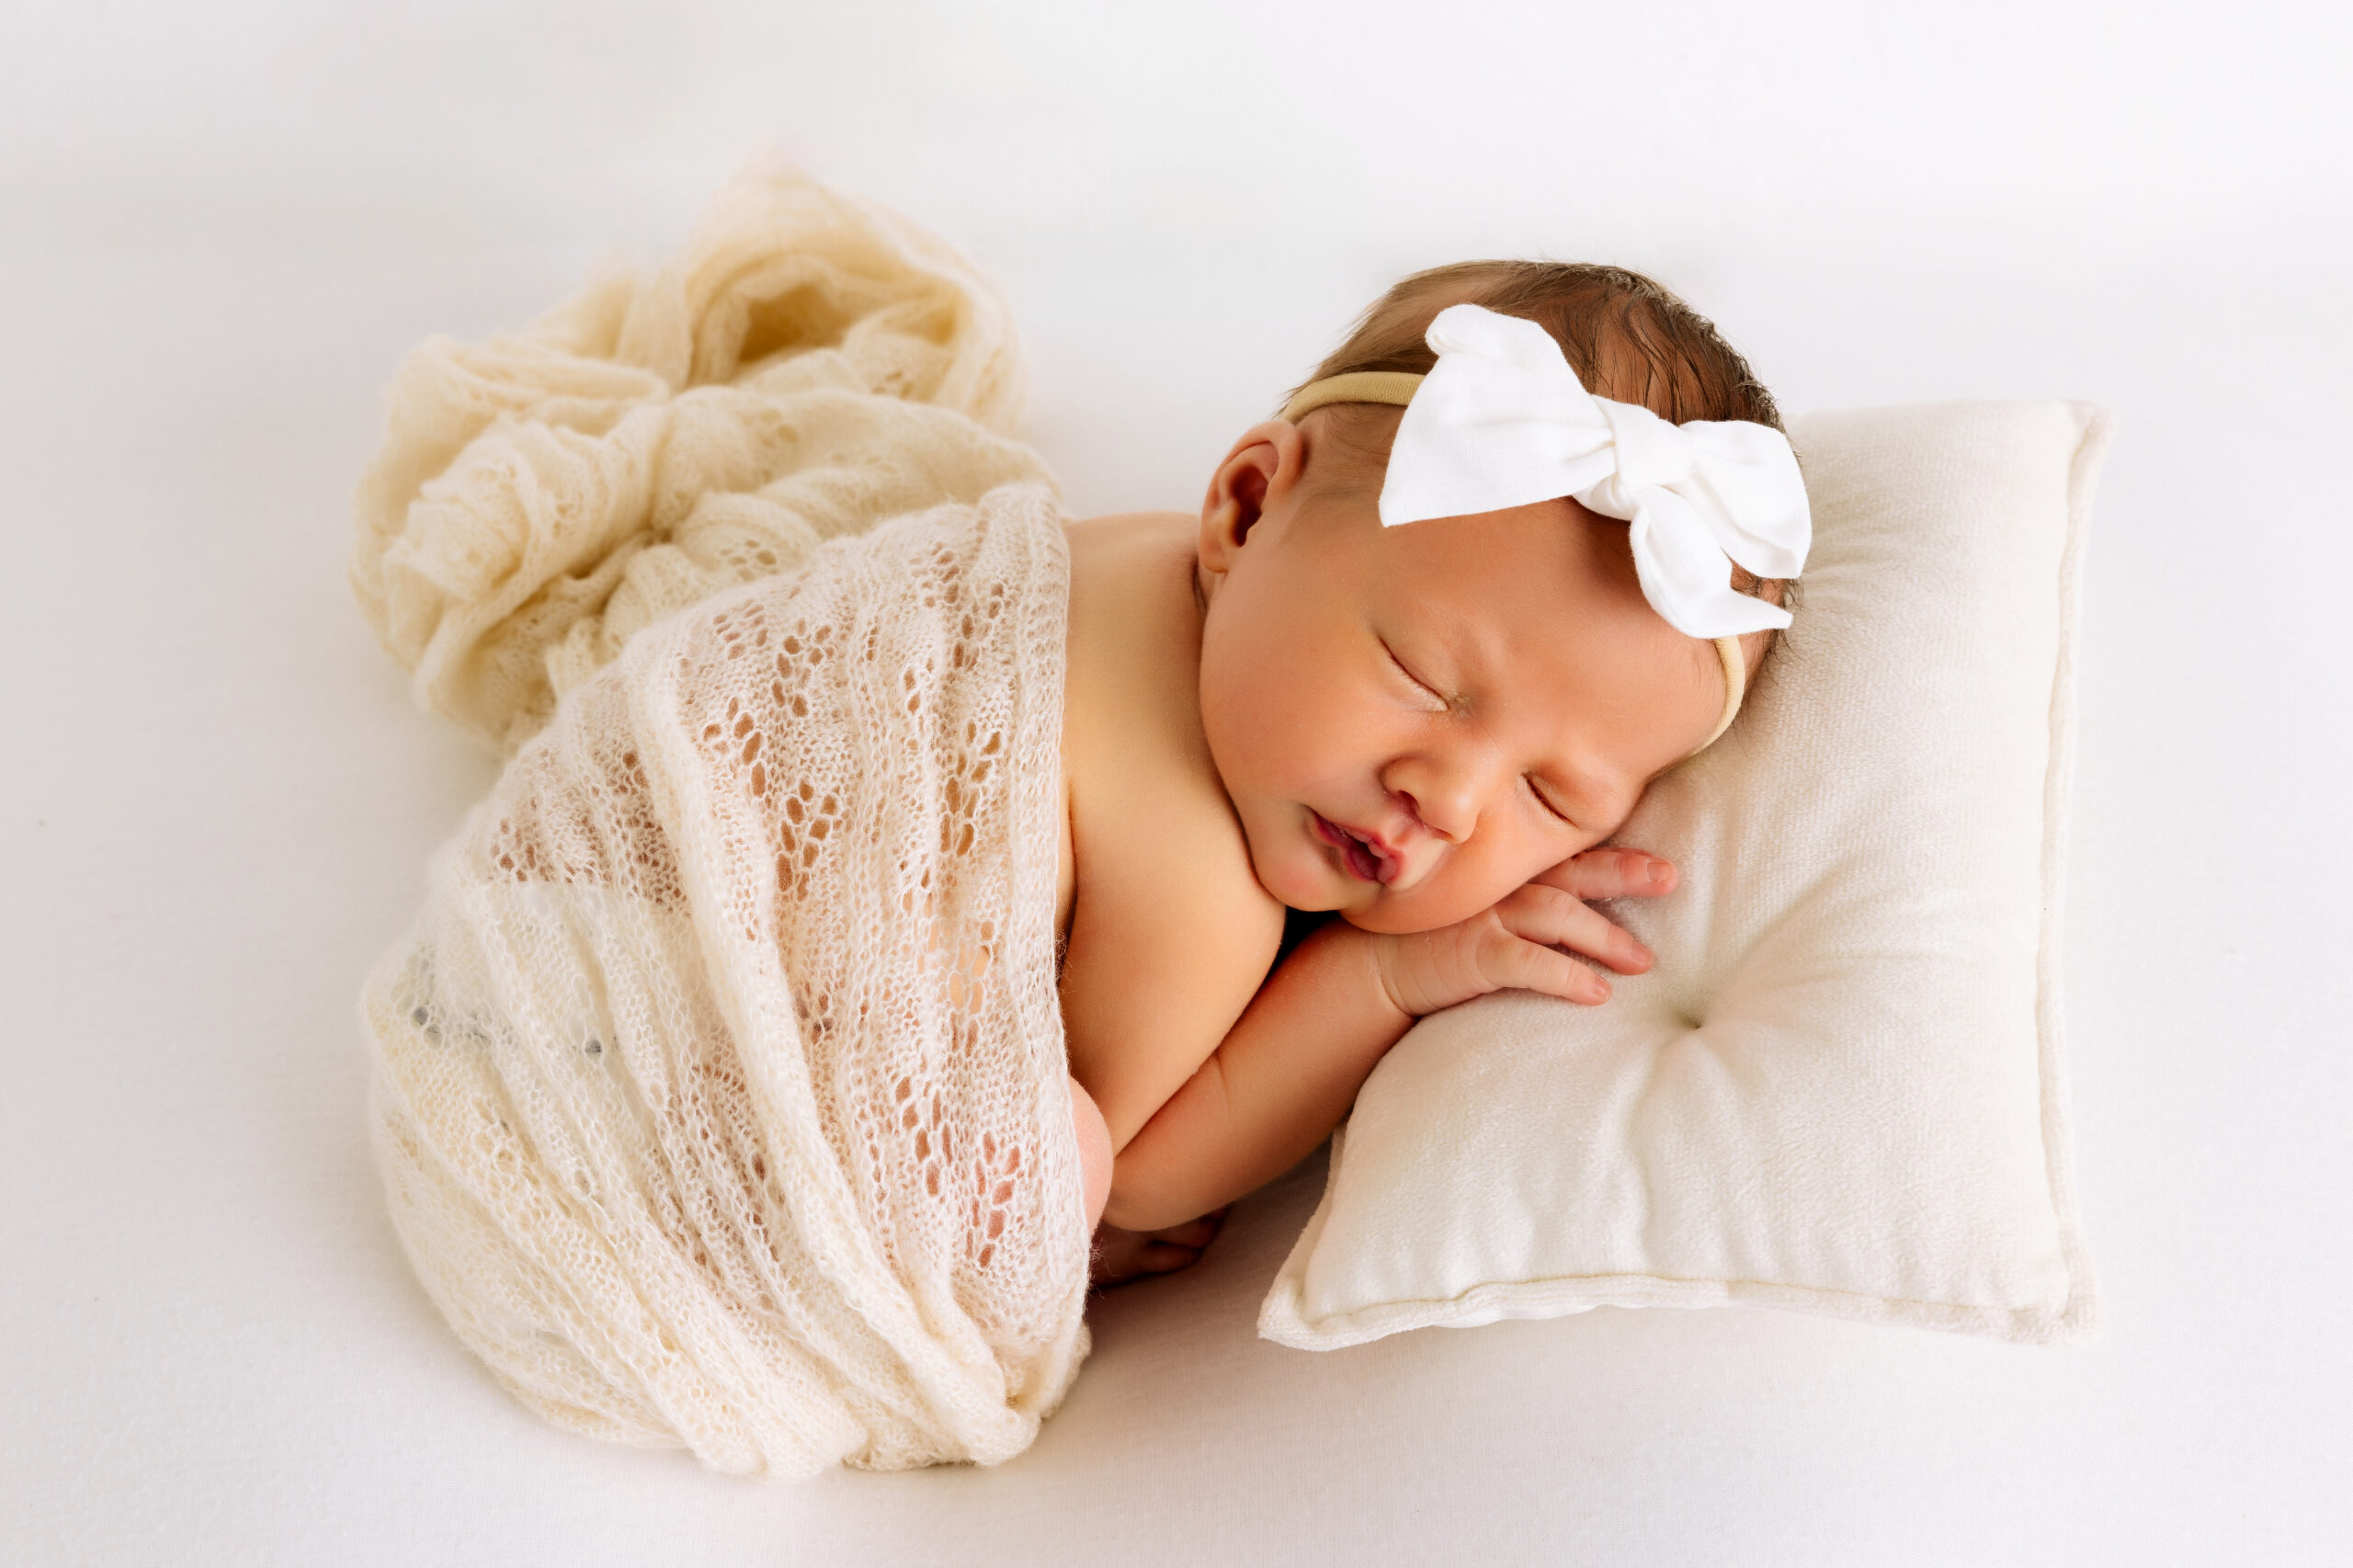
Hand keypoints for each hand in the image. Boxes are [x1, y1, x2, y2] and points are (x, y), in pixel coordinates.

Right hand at [1366, 848, 1675, 1018]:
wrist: (1371, 967)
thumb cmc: (1431, 940)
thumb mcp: (1477, 908)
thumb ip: (1520, 902)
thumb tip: (1579, 919)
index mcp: (1505, 872)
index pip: (1569, 859)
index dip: (1617, 858)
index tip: (1661, 866)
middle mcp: (1500, 885)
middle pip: (1574, 872)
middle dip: (1625, 874)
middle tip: (1670, 879)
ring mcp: (1486, 915)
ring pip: (1560, 915)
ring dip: (1606, 938)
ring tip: (1644, 961)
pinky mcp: (1473, 951)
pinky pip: (1529, 962)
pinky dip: (1566, 975)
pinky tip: (1598, 994)